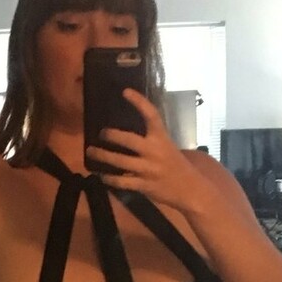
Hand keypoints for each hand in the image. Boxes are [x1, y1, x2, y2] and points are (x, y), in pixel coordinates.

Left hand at [86, 89, 208, 213]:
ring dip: (102, 156)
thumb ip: (151, 139)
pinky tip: (101, 175)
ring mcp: (148, 169)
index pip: (151, 115)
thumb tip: (126, 133)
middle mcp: (154, 151)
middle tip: (100, 133)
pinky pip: (121, 181)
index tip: (125, 92)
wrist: (190, 190)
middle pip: (128, 140)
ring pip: (120, 161)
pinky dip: (109, 178)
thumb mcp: (167, 147)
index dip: (139, 102)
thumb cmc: (176, 165)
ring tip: (91, 152)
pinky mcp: (144, 185)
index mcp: (162, 138)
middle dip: (111, 135)